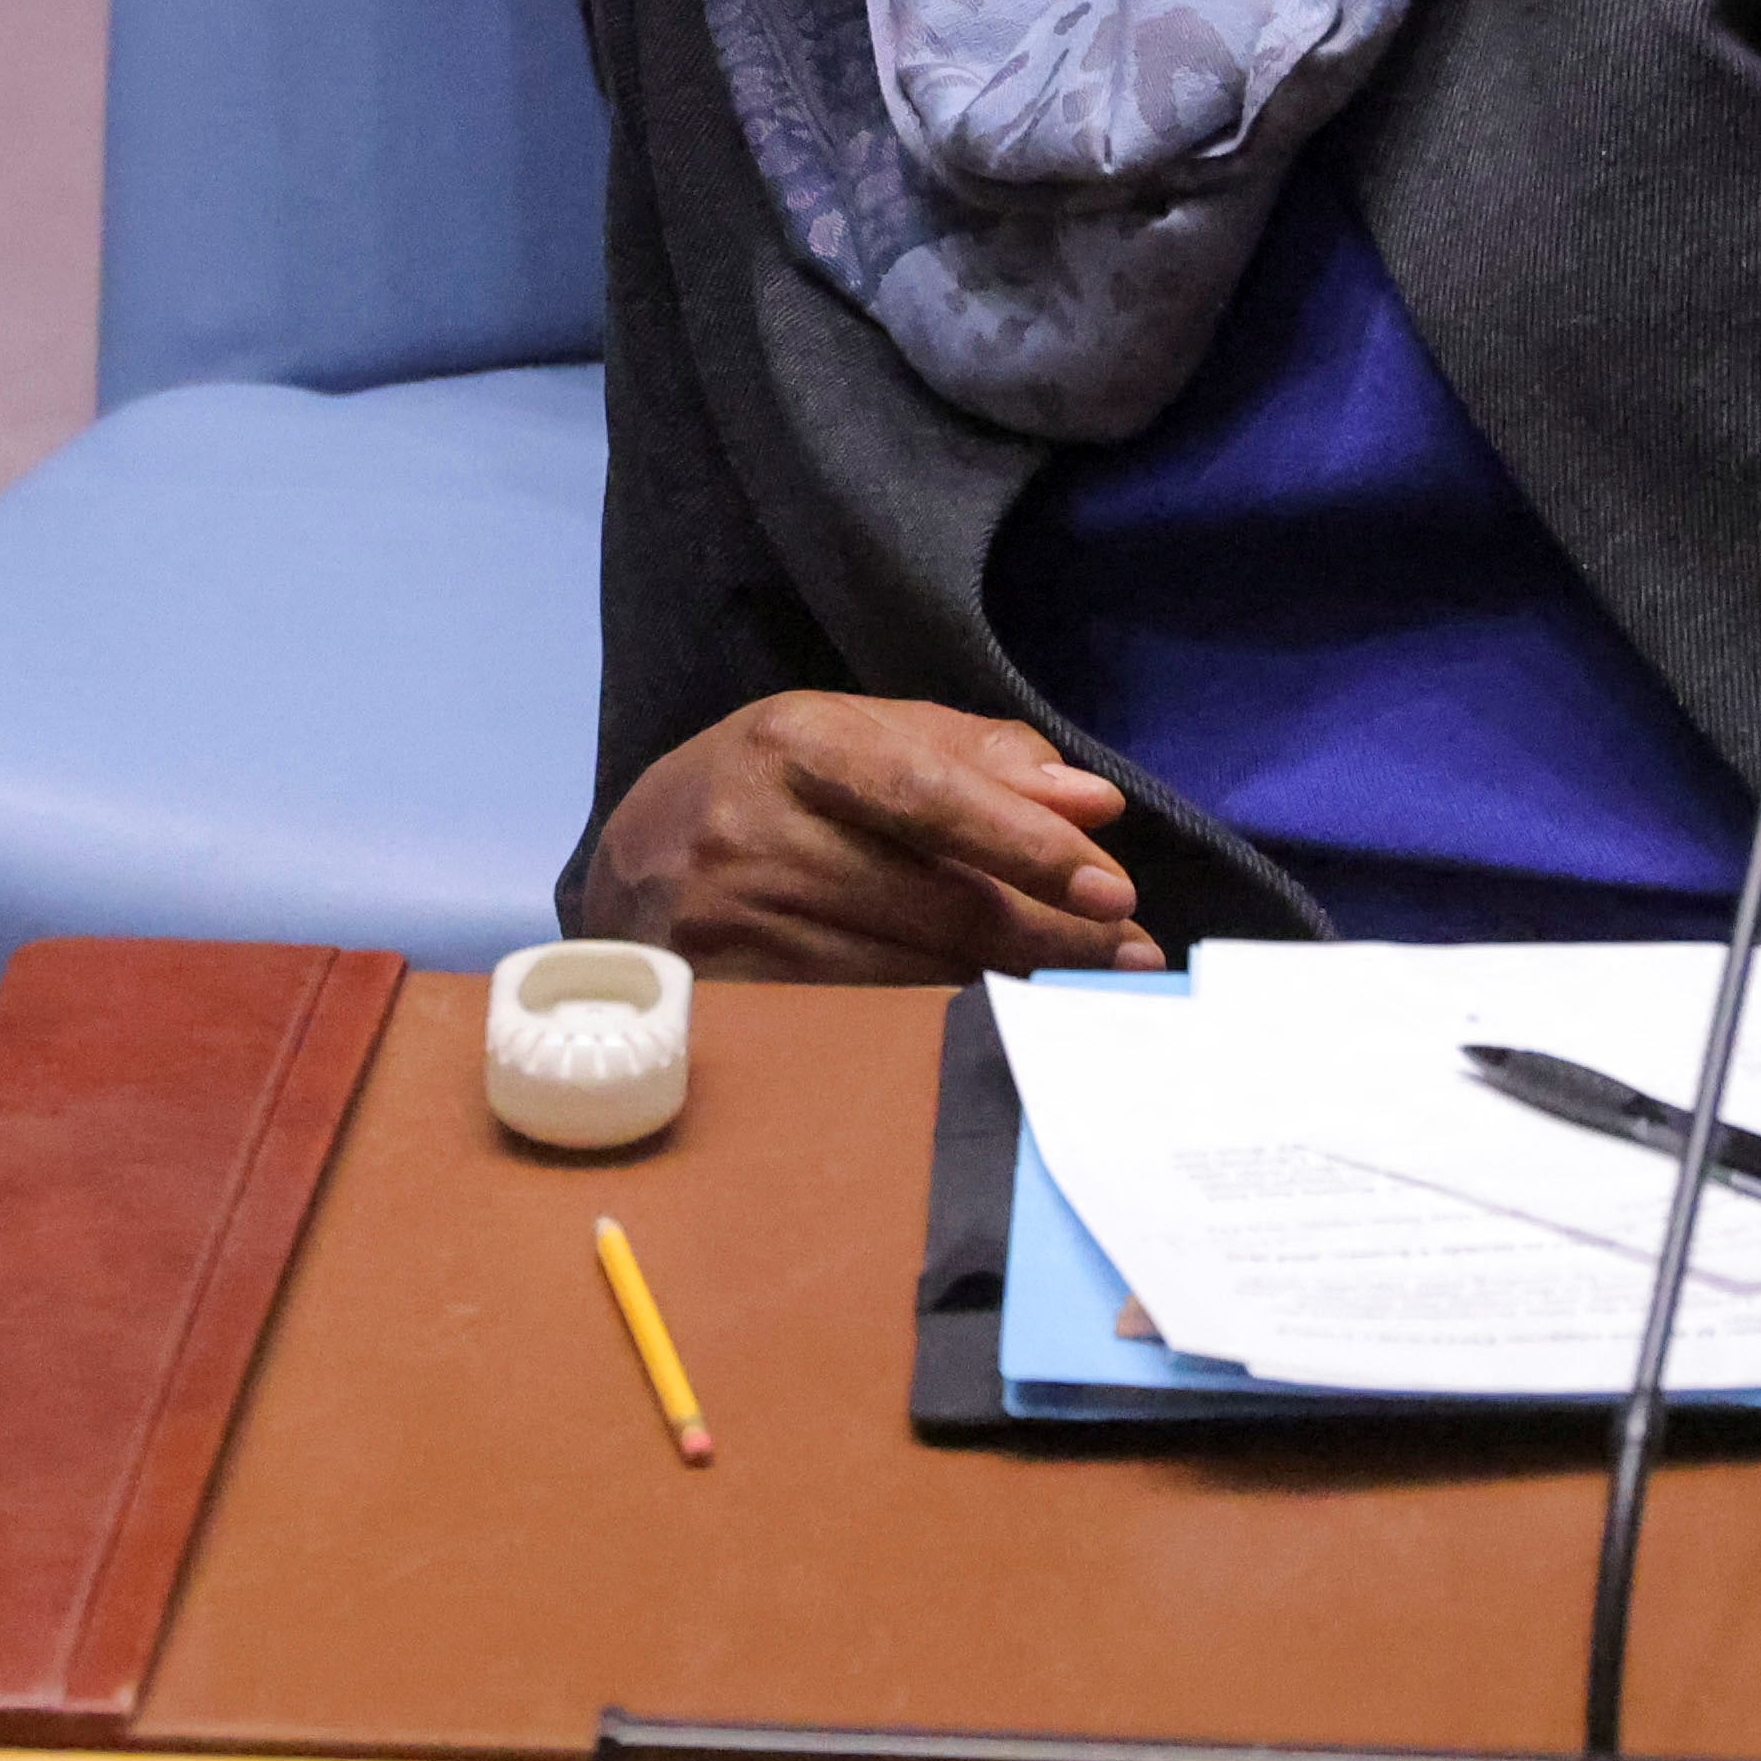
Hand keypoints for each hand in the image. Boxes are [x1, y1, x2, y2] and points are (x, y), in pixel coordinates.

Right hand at [577, 693, 1147, 984]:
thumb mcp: (858, 737)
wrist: (632, 862)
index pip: (930, 795)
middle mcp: (755, 827)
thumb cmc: (773, 788)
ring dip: (1011, 986)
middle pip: (936, 899)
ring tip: (1080, 989)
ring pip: (912, 971)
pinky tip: (991, 1018)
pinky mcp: (726, 995)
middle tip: (1128, 958)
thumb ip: (980, 757)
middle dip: (1050, 935)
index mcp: (796, 741)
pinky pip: (862, 1020)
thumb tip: (1092, 807)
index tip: (1112, 891)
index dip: (1027, 846)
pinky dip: (940, 1023)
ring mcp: (733, 920)